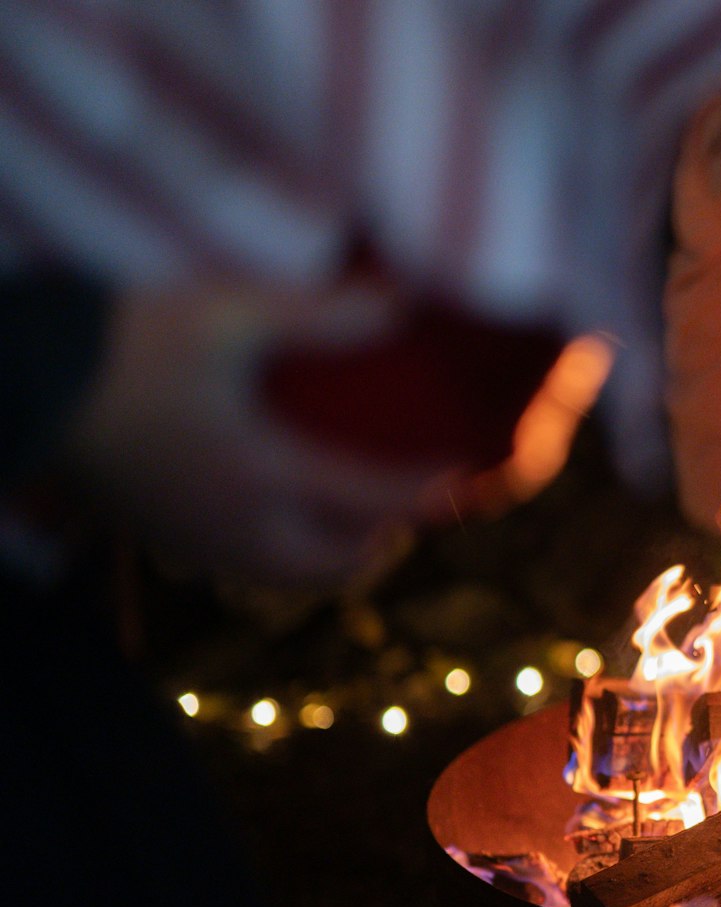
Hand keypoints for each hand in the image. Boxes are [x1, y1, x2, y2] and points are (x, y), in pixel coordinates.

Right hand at [64, 282, 466, 586]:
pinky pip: (242, 568)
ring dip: (332, 557)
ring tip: (356, 518)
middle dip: (379, 543)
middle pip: (333, 566)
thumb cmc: (119, 341)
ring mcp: (193, 540)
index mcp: (258, 473)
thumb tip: (398, 302)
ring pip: (287, 577)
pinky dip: (284, 555)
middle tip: (408, 504)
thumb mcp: (224, 314)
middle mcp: (233, 524)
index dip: (424, 493)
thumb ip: (317, 314)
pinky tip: (284, 516)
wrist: (18, 379)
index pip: (368, 501)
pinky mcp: (158, 537)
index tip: (462, 477)